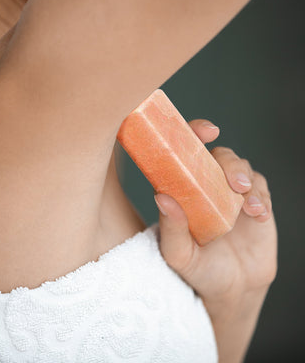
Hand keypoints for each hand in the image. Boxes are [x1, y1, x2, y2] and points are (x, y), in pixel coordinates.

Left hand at [154, 119, 277, 307]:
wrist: (233, 289)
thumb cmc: (199, 269)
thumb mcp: (179, 255)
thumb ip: (170, 229)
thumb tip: (161, 196)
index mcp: (181, 189)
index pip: (182, 153)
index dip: (192, 134)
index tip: (205, 132)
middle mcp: (205, 185)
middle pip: (216, 155)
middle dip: (227, 162)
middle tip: (234, 183)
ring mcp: (230, 192)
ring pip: (240, 167)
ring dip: (245, 179)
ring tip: (246, 204)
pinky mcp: (254, 202)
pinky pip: (260, 188)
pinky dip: (260, 198)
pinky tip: (257, 215)